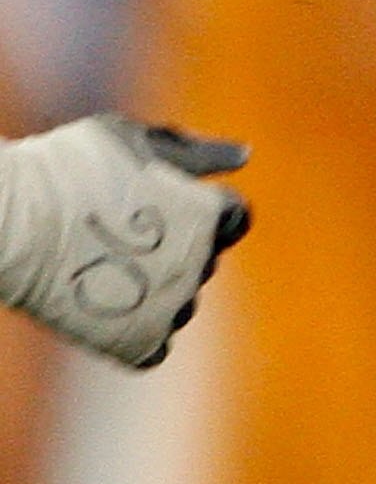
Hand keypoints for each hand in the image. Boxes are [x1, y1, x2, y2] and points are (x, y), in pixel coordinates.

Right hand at [0, 116, 250, 368]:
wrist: (8, 222)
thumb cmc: (66, 169)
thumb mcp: (133, 140)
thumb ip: (193, 152)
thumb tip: (244, 155)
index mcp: (211, 214)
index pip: (235, 218)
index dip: (203, 209)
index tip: (162, 205)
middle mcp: (202, 264)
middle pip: (206, 260)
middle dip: (177, 246)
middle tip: (121, 232)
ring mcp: (172, 308)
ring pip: (182, 303)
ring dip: (158, 288)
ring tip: (109, 267)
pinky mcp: (140, 343)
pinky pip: (156, 344)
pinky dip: (137, 330)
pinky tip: (107, 305)